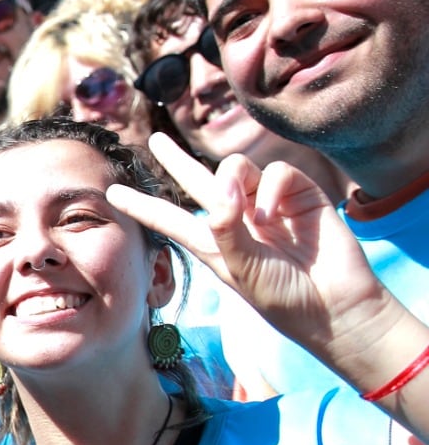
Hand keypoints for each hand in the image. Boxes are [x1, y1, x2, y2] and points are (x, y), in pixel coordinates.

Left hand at [107, 133, 381, 348]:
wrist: (332, 305)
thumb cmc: (281, 295)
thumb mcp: (239, 268)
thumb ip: (225, 227)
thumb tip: (225, 187)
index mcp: (211, 242)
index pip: (168, 218)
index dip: (140, 205)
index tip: (112, 194)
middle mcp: (235, 218)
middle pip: (197, 180)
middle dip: (175, 159)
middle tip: (155, 139)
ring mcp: (266, 204)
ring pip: (237, 167)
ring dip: (237, 182)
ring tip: (254, 218)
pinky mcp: (298, 194)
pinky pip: (275, 172)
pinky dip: (273, 189)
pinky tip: (278, 216)